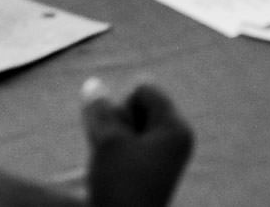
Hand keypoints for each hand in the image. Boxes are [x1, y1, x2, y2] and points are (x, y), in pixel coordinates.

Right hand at [83, 79, 192, 206]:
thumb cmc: (120, 186)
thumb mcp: (108, 143)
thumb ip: (101, 111)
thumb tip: (93, 83)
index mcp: (176, 128)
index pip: (145, 91)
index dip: (121, 107)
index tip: (120, 138)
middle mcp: (176, 140)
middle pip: (139, 109)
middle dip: (118, 123)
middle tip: (116, 156)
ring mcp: (163, 158)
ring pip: (130, 130)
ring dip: (112, 141)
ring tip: (112, 168)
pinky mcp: (149, 173)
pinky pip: (129, 149)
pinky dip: (114, 155)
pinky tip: (108, 174)